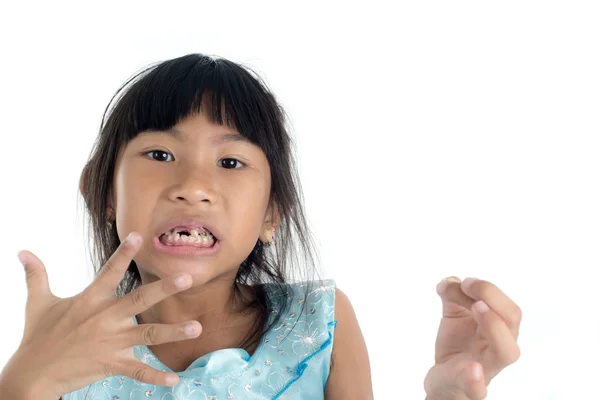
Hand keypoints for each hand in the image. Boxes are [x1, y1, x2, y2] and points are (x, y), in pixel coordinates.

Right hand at [3, 232, 201, 397]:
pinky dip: (156, 376)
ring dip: (173, 332)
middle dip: (164, 289)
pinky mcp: (111, 364)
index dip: (123, 254)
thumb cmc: (37, 337)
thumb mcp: (37, 303)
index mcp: (90, 300)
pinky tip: (175, 379)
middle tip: (187, 279)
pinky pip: (138, 370)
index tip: (138, 235)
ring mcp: (110, 342)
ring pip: (147, 334)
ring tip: (197, 327)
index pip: (110, 272)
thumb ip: (36, 276)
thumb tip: (22, 252)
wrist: (32, 374)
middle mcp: (104, 319)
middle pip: (139, 300)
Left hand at [423, 277, 521, 399]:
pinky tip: (472, 368)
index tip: (464, 282)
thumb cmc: (457, 346)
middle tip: (467, 286)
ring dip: (493, 325)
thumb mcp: (454, 315)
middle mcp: (498, 347)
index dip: (488, 289)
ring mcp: (486, 368)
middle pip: (511, 321)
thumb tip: (449, 280)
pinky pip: (478, 389)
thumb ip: (453, 294)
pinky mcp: (467, 387)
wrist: (442, 379)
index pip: (506, 306)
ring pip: (506, 351)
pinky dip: (476, 380)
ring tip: (477, 307)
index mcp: (499, 329)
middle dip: (492, 297)